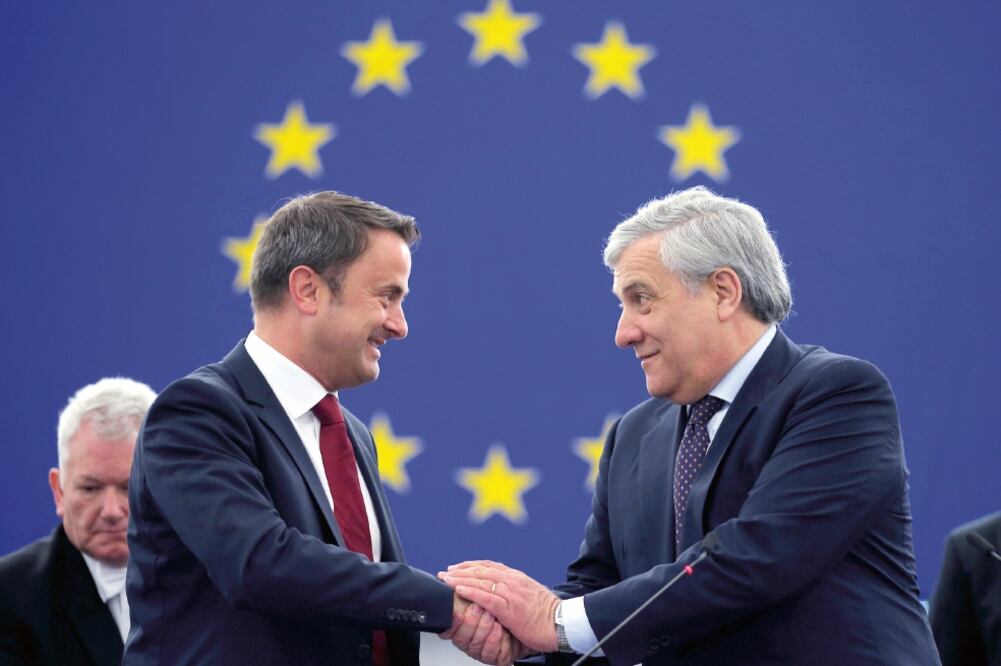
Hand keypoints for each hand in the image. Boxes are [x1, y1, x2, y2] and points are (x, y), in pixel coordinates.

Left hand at [440, 560, 559, 653]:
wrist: (562, 624)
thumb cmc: (547, 614)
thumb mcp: (530, 595)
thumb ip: (515, 590)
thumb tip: (501, 591)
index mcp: (517, 578)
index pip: (489, 566)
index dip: (471, 566)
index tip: (458, 567)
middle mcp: (513, 581)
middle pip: (481, 571)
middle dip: (460, 571)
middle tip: (445, 573)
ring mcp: (511, 594)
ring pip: (481, 581)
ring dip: (460, 579)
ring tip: (447, 580)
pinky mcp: (510, 609)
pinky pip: (486, 598)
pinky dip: (471, 592)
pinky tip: (460, 590)